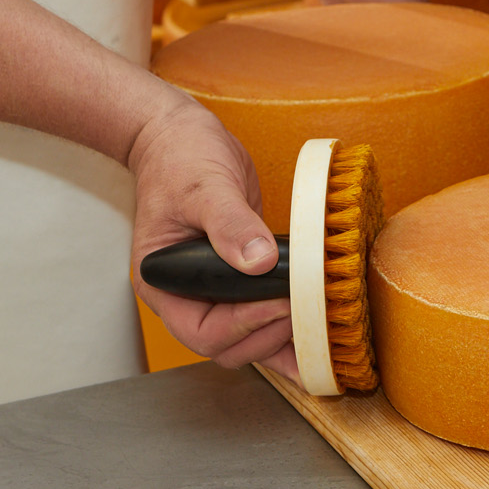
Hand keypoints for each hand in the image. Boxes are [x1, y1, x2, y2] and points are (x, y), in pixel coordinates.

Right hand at [128, 98, 299, 379]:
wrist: (182, 141)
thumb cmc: (180, 159)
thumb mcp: (205, 187)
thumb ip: (230, 224)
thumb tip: (259, 262)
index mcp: (165, 283)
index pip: (202, 330)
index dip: (243, 325)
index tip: (281, 302)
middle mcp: (187, 297)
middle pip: (227, 347)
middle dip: (268, 334)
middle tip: (308, 308)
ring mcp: (215, 293)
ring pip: (249, 342)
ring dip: (284, 342)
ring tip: (323, 333)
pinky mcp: (241, 284)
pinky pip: (264, 319)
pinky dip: (290, 331)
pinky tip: (320, 340)